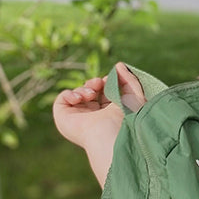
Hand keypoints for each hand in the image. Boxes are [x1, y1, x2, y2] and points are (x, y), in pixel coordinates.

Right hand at [53, 63, 145, 183]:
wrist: (113, 133)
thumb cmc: (127, 118)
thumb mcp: (134, 95)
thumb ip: (128, 79)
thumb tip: (118, 65)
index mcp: (111, 114)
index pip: (104, 93)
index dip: (105, 83)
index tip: (109, 80)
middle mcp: (95, 118)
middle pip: (90, 91)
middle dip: (94, 83)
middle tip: (99, 84)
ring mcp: (80, 119)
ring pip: (78, 94)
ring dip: (84, 88)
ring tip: (91, 92)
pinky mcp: (65, 119)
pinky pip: (63, 99)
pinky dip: (70, 93)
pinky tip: (80, 98)